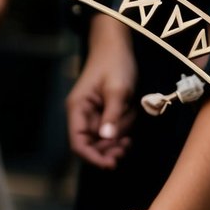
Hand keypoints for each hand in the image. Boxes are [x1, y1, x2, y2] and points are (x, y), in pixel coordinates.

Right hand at [66, 15, 136, 168]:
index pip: (78, 143)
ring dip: (119, 135)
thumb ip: (112, 115)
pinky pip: (112, 129)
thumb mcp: (118, 89)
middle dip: (109, 148)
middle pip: (92, 145)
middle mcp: (81, 115)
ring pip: (104, 139)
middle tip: (126, 148)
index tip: (110, 164)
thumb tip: (107, 139)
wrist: (117, 45)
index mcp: (77, 109)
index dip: (92, 157)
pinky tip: (132, 120)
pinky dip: (122, 129)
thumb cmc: (114, 63)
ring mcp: (92, 115)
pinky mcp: (104, 113)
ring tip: (132, 119)